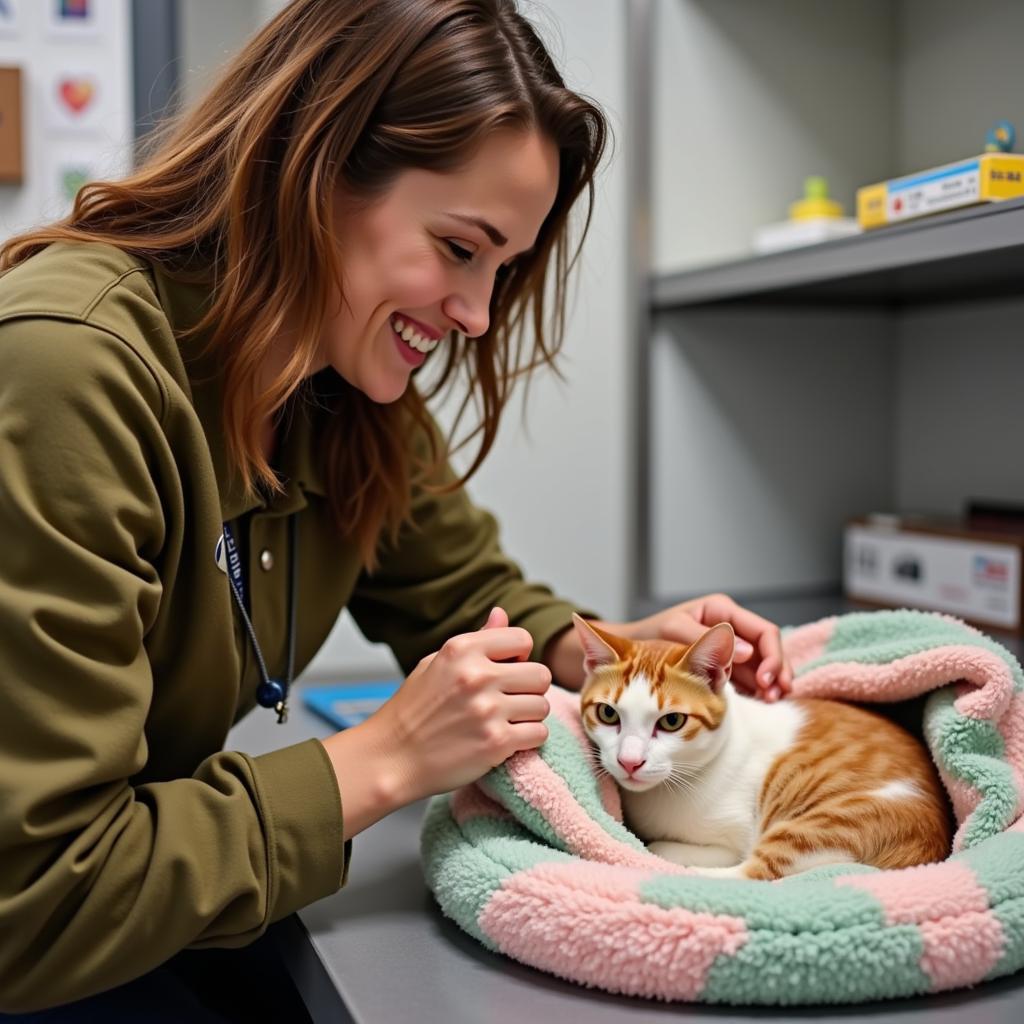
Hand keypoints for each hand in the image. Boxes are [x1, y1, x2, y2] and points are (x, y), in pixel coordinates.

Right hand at [363, 607, 551, 803]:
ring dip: (529, 716)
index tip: (507, 671)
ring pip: (542, 706)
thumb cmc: (413, 710)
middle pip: (540, 674)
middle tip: (509, 700)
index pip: (522, 639)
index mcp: (461, 649)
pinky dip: (527, 740)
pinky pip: (538, 734)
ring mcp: (488, 710)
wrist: (390, 758)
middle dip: (530, 688)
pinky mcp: (495, 743)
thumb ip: (476, 639)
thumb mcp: (437, 663)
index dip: (520, 657)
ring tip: (504, 722)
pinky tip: (505, 740)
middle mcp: (477, 676)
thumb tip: (502, 613)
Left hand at [620, 594, 791, 700]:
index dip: (772, 656)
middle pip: (769, 647)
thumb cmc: (649, 635)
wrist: (631, 651)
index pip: (763, 631)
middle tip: (774, 695)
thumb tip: (746, 652)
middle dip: (777, 670)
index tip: (766, 680)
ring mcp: (729, 645)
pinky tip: (761, 701)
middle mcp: (730, 625)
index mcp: (722, 610)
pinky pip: (750, 675)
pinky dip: (759, 687)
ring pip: (763, 662)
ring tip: (771, 700)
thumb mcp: (673, 632)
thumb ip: (704, 640)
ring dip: (772, 682)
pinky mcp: (725, 663)